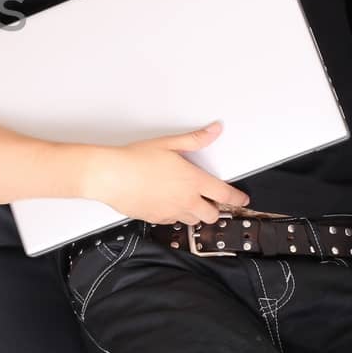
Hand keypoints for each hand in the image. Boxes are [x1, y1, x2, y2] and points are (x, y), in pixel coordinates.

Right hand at [83, 121, 249, 225]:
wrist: (109, 176)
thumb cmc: (135, 159)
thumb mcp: (168, 143)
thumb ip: (195, 139)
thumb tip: (214, 130)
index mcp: (194, 181)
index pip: (225, 194)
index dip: (237, 197)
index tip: (241, 198)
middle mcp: (186, 200)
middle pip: (212, 215)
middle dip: (215, 209)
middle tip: (211, 200)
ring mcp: (170, 212)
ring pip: (193, 221)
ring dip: (195, 213)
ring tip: (188, 202)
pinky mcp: (156, 219)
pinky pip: (172, 222)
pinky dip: (175, 215)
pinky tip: (167, 204)